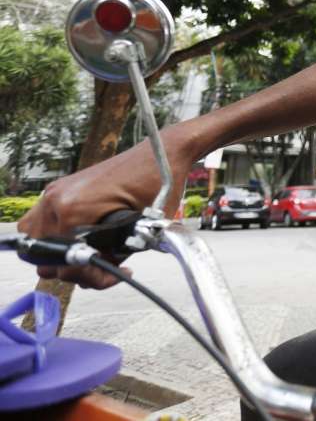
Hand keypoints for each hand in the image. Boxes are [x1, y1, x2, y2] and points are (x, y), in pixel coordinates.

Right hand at [16, 127, 191, 288]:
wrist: (162, 153)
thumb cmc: (158, 183)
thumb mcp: (141, 230)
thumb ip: (114, 255)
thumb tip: (99, 272)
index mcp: (72, 208)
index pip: (64, 262)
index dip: (90, 276)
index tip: (113, 275)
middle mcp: (56, 200)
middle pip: (44, 258)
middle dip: (76, 270)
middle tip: (106, 268)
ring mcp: (55, 194)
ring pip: (39, 243)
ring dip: (65, 256)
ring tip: (98, 256)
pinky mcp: (61, 191)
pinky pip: (45, 225)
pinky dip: (61, 239)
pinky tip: (90, 241)